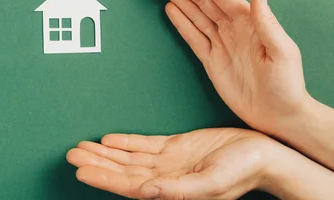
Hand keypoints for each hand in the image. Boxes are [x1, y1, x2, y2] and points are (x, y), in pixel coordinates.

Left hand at [67, 128, 275, 198]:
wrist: (262, 155)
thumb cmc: (242, 172)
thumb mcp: (211, 183)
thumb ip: (178, 190)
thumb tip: (146, 193)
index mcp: (172, 191)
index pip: (129, 186)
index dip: (104, 178)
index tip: (81, 169)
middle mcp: (166, 178)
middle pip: (123, 171)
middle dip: (97, 163)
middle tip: (71, 154)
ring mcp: (170, 163)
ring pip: (130, 158)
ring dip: (106, 153)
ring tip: (82, 146)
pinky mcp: (177, 147)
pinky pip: (146, 145)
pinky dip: (126, 143)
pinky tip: (109, 140)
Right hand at [157, 0, 308, 134]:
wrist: (278, 115)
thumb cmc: (286, 84)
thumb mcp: (281, 52)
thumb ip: (267, 22)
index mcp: (249, 22)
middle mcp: (233, 28)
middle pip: (203, 1)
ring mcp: (220, 43)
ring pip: (195, 15)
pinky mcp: (211, 60)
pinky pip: (193, 37)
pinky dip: (181, 22)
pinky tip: (170, 8)